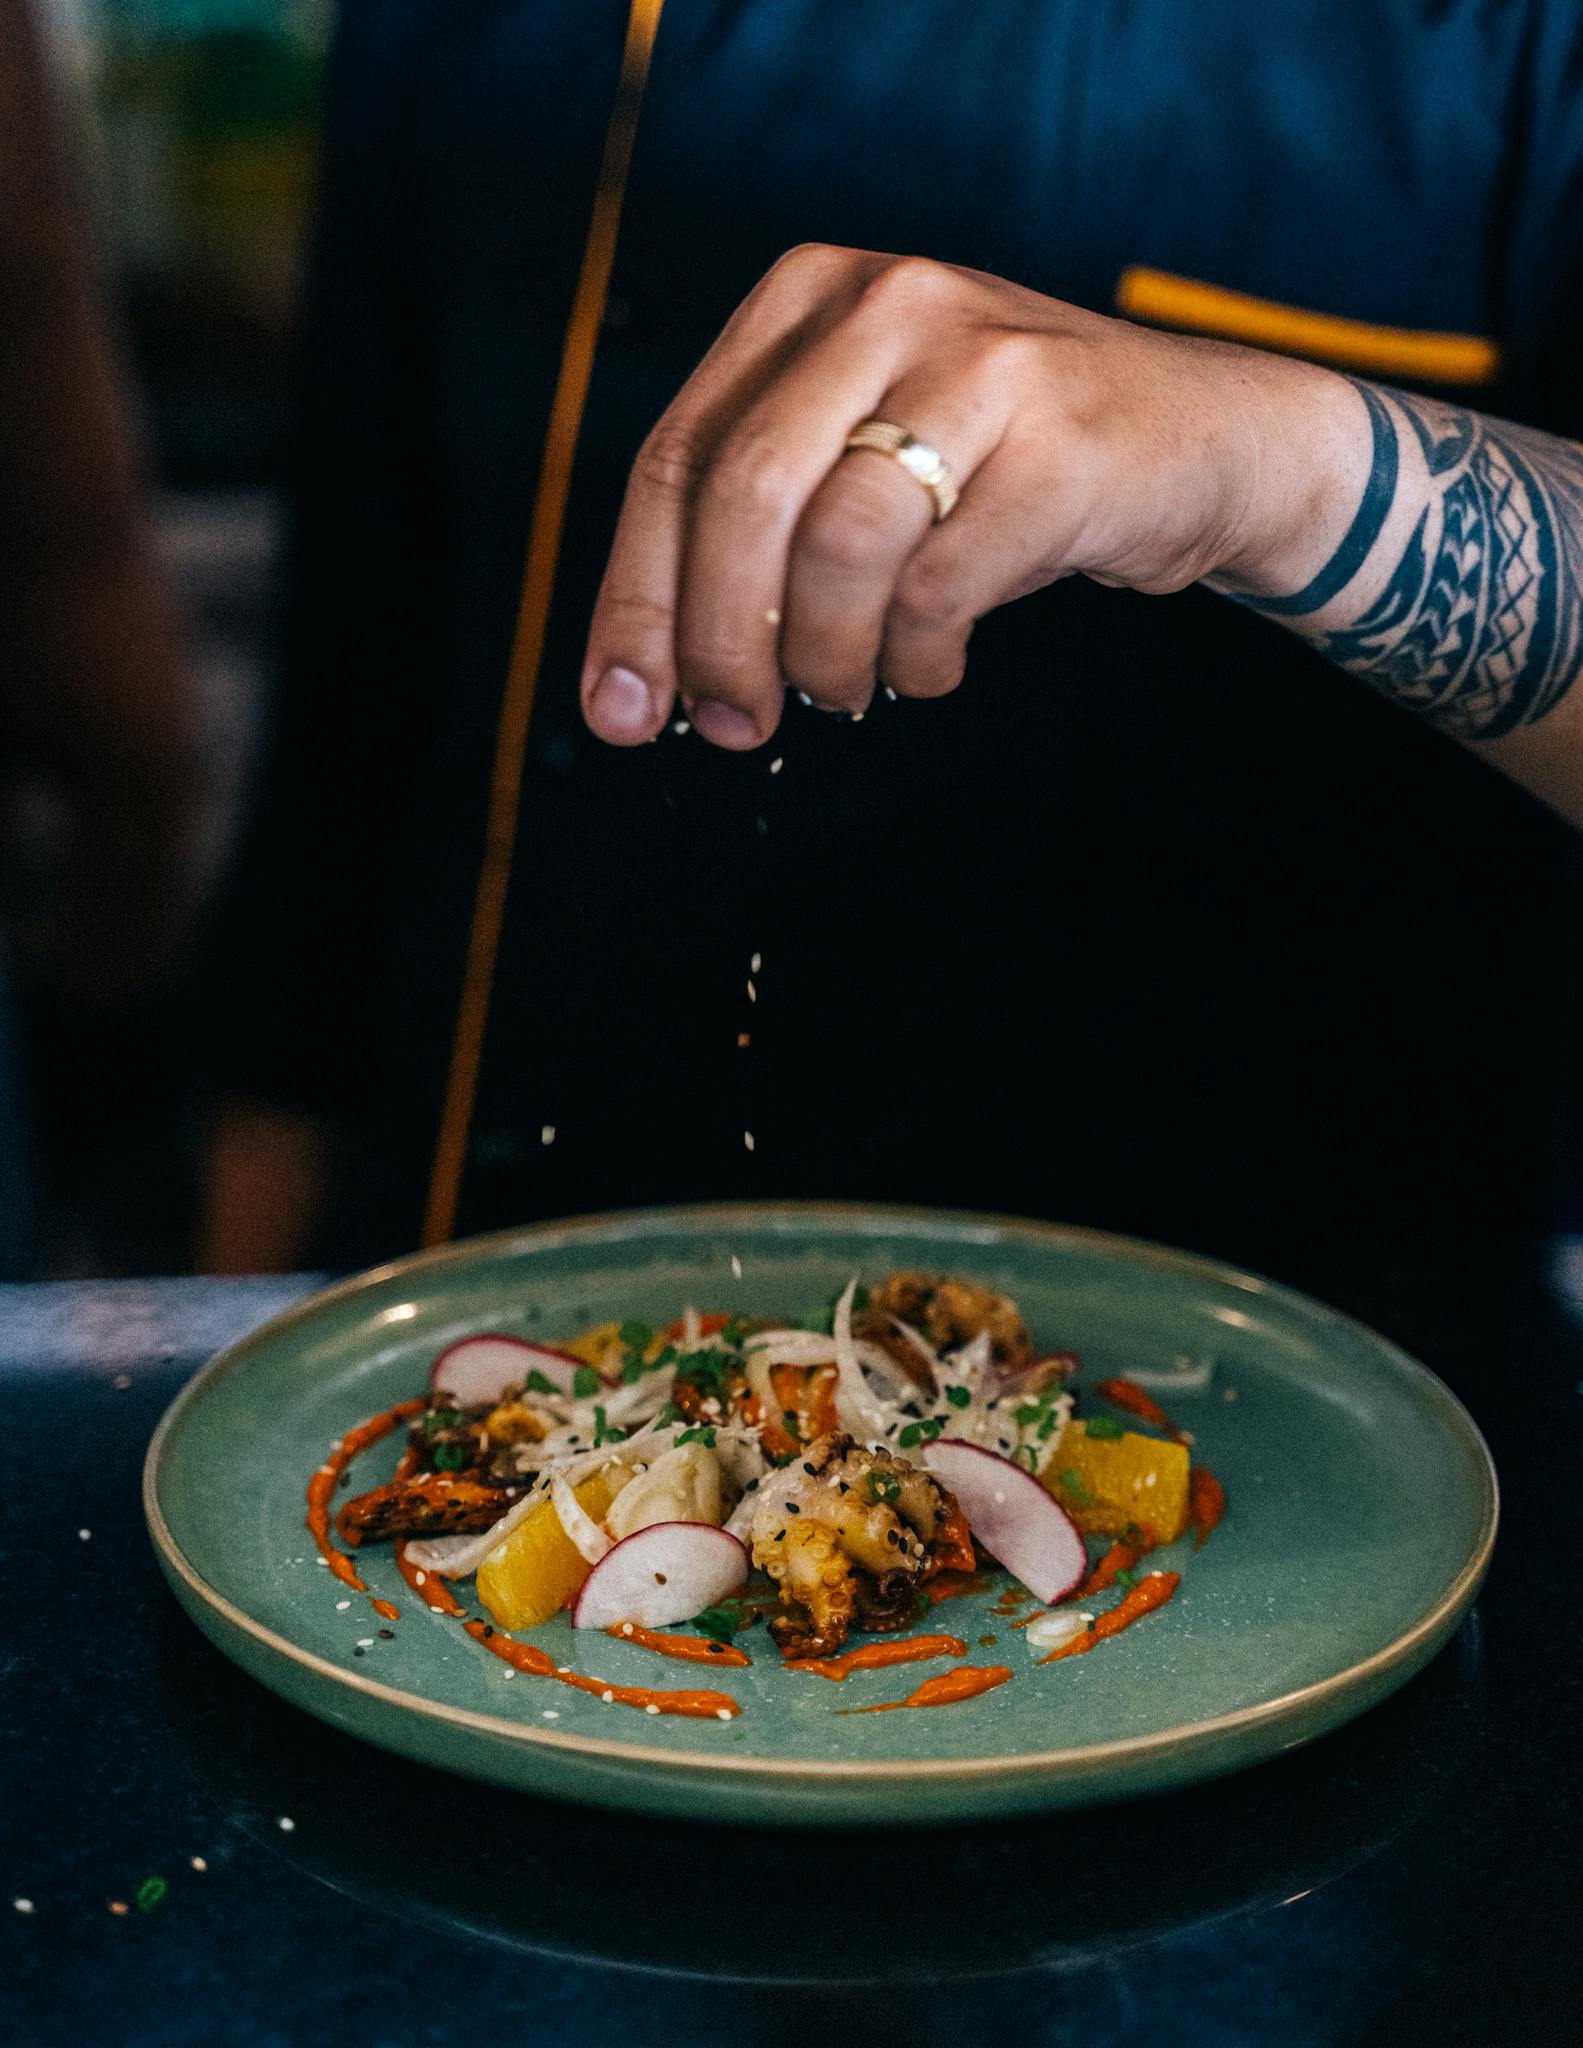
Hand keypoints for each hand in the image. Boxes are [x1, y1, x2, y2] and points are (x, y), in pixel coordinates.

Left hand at [580, 244, 1364, 747]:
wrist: (1203, 440)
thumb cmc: (999, 468)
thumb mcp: (863, 455)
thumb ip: (755, 533)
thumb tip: (637, 687)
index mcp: (806, 297)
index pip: (676, 459)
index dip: (635, 599)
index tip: (617, 709)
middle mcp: (886, 304)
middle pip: (742, 497)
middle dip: (720, 640)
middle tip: (733, 723)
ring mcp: (980, 362)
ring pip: (838, 546)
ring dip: (826, 657)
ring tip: (850, 688)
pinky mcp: (1061, 441)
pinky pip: (938, 589)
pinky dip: (916, 659)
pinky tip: (928, 666)